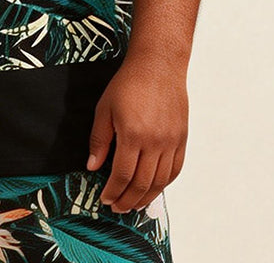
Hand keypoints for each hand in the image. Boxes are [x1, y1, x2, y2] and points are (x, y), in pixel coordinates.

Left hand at [86, 54, 188, 212]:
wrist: (158, 66)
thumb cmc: (129, 83)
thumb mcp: (105, 109)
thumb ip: (99, 140)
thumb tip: (92, 166)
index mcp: (133, 134)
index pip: (122, 175)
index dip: (113, 191)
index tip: (105, 199)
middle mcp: (155, 142)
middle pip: (142, 184)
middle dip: (127, 200)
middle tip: (117, 207)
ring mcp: (171, 142)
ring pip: (160, 182)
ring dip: (146, 198)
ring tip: (134, 204)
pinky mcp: (181, 139)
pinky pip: (175, 170)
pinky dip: (164, 184)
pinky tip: (154, 188)